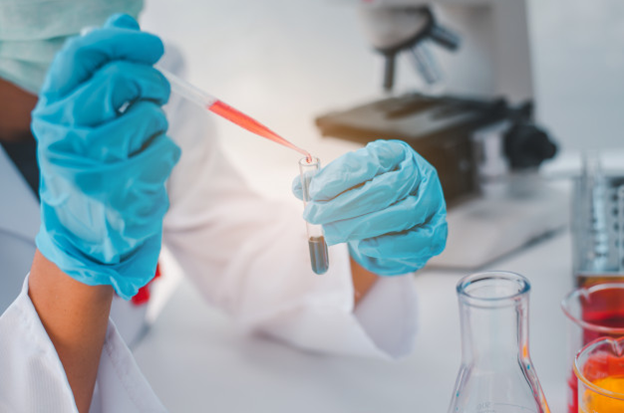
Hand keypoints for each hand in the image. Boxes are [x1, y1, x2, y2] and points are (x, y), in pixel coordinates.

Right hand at [32, 14, 179, 298]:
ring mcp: (89, 163)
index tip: (152, 44)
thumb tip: (123, 19)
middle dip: (153, 82)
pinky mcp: (119, 191)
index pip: (84, 55)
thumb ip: (101, 72)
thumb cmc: (90, 167)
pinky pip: (165, 150)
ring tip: (142, 145)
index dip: (124, 41)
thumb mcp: (83, 120)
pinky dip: (166, 155)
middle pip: (122, 78)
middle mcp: (63, 133)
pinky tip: (147, 171)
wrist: (85, 234)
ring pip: (150, 115)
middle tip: (157, 94)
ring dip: (158, 126)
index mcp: (53, 108)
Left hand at [293, 140, 446, 274]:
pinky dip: (386, 244)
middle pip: (384, 189)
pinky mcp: (435, 233)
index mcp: (397, 154)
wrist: (396, 226)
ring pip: (398, 214)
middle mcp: (420, 175)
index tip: (315, 191)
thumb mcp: (348, 183)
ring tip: (332, 232)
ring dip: (359, 226)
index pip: (372, 160)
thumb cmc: (371, 199)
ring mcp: (431, 204)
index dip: (341, 176)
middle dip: (343, 205)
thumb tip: (299, 187)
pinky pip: (413, 241)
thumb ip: (325, 184)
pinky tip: (363, 245)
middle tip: (315, 214)